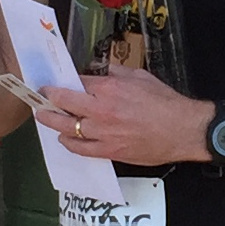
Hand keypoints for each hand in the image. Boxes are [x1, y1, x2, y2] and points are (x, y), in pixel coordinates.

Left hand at [41, 68, 211, 167]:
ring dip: (51, 121)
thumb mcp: (141, 77)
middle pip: (64, 102)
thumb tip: (102, 74)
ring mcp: (103, 133)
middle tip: (41, 95)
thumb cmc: (166, 102)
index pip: (77, 82)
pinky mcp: (109, 151)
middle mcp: (101, 110)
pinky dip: (68, 143)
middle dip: (49, 97)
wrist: (183, 130)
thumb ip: (117, 74)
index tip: (57, 81)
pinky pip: (80, 149)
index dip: (66, 81)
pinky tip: (63, 139)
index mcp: (110, 88)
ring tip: (43, 116)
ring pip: (67, 127)